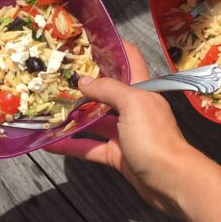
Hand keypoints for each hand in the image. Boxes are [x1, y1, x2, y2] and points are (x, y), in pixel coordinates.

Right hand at [47, 41, 193, 215]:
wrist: (171, 181)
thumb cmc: (156, 138)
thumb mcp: (132, 104)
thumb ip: (107, 89)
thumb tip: (83, 81)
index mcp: (142, 89)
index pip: (129, 60)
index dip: (112, 47)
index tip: (89, 40)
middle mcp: (134, 109)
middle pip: (107, 91)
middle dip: (84, 85)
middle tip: (58, 77)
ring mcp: (125, 133)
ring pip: (96, 121)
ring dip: (74, 116)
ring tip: (50, 109)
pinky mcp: (118, 155)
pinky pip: (91, 147)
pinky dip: (72, 145)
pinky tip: (51, 144)